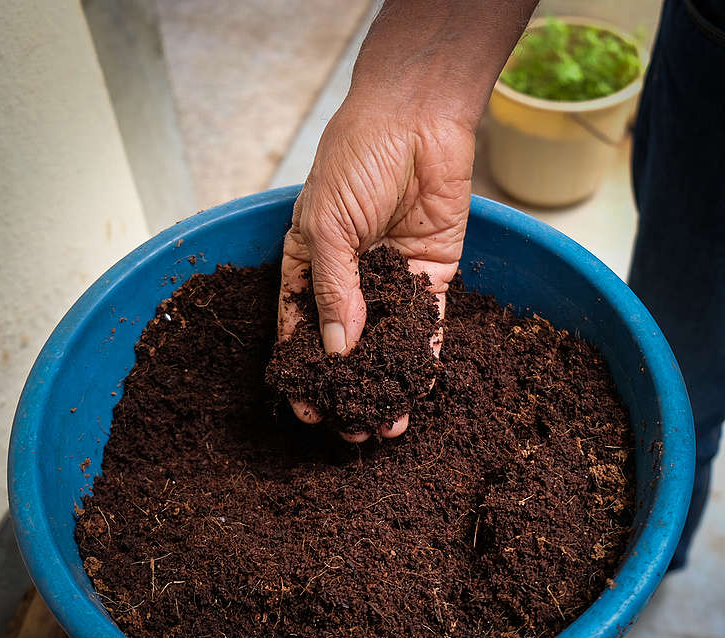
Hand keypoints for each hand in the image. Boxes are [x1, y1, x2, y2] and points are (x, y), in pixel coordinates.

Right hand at [278, 99, 474, 441]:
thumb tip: (335, 351)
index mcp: (309, 264)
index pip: (300, 329)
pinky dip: (423, 358)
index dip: (302, 370)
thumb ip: (331, 291)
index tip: (306, 408)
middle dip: (347, 388)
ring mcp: (389, 280)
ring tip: (385, 424)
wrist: (418, 119)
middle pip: (344, 346)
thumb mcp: (327, 228)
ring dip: (385, 384)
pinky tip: (419, 390)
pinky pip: (426, 325)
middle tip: (351, 427)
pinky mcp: (430, 277)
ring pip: (385, 344)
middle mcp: (349, 279)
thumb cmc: (357, 159)